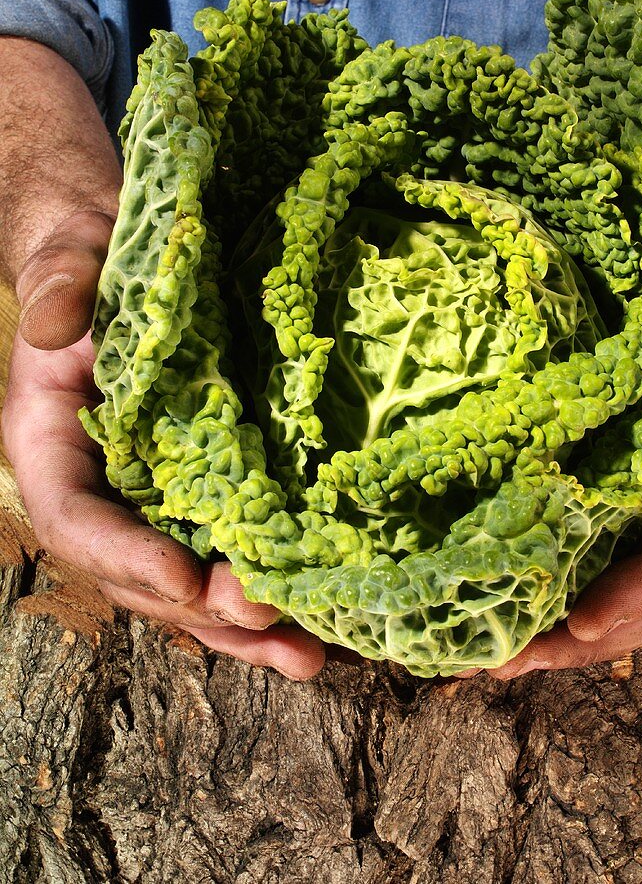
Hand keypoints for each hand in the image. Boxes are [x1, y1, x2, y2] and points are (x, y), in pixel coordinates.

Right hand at [0, 40, 325, 679]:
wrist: (133, 255)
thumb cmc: (96, 252)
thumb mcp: (72, 257)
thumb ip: (58, 287)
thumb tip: (52, 326)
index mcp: (53, 443)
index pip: (76, 517)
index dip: (124, 558)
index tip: (187, 582)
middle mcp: (105, 485)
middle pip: (142, 574)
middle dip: (207, 613)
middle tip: (279, 631)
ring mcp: (157, 495)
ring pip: (190, 582)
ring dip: (246, 626)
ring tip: (313, 655)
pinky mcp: (207, 488)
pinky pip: (231, 548)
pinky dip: (270, 586)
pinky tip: (323, 619)